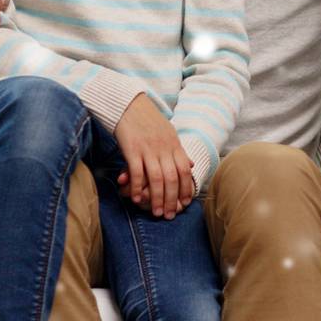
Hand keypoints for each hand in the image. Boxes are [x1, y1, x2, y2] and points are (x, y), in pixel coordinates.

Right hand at [113, 94, 194, 218]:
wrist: (129, 105)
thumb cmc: (149, 121)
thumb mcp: (169, 134)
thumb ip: (179, 151)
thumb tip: (191, 165)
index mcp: (174, 145)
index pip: (185, 171)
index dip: (186, 188)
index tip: (186, 203)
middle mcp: (164, 148)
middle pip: (172, 178)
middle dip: (172, 199)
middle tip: (170, 215)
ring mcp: (148, 149)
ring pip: (156, 178)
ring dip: (157, 198)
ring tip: (157, 212)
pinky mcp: (132, 149)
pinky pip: (136, 171)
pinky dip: (137, 186)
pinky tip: (136, 198)